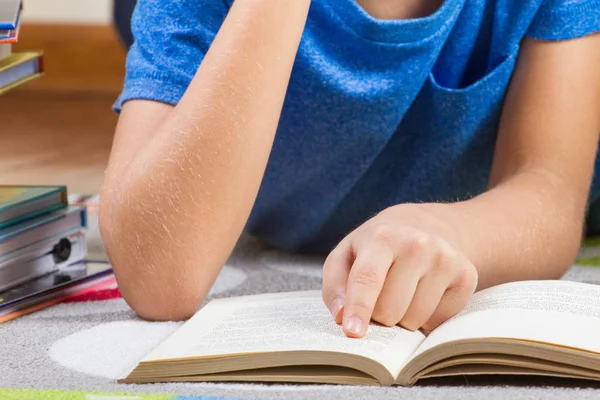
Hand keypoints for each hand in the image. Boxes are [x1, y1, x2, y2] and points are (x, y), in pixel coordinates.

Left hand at [322, 204, 477, 337]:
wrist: (426, 227)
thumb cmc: (376, 248)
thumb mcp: (346, 255)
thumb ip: (335, 286)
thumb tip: (342, 317)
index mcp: (382, 237)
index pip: (367, 278)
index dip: (359, 308)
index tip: (352, 333)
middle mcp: (417, 244)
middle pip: (389, 310)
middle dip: (379, 315)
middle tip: (380, 296)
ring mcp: (445, 259)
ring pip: (414, 320)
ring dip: (403, 318)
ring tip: (403, 293)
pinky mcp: (466, 276)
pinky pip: (438, 322)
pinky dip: (427, 318)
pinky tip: (424, 294)